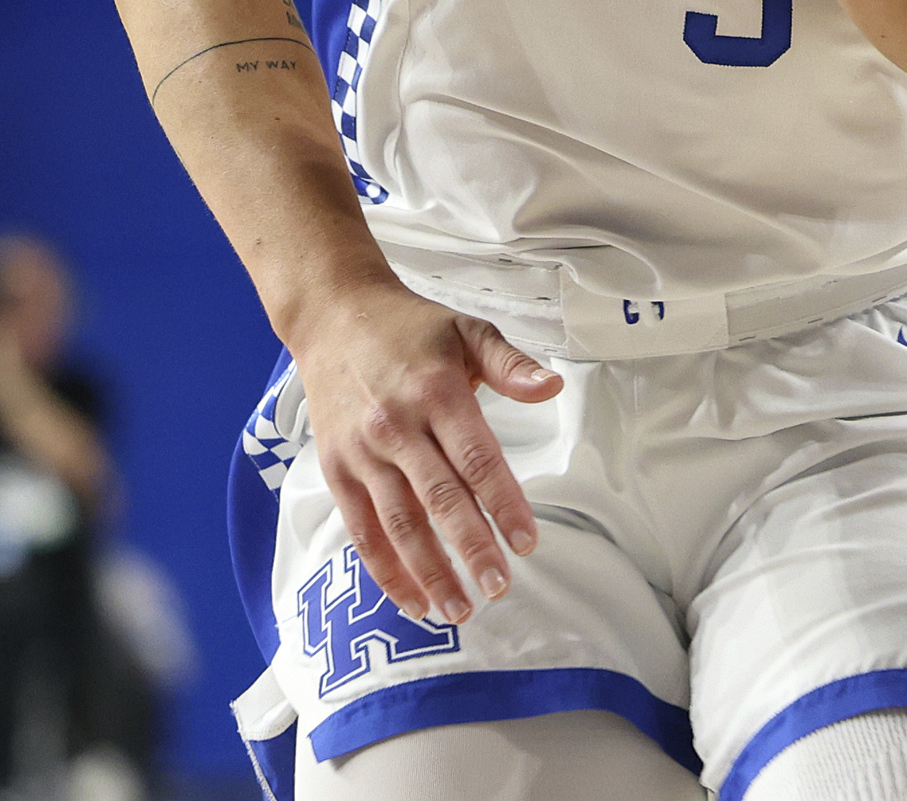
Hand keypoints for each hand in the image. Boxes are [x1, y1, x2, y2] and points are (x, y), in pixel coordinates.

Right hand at [286, 279, 559, 624]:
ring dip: (428, 571)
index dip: (503, 503)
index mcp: (437, 393)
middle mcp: (397, 428)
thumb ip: (511, 363)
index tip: (528, 541)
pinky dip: (385, 568)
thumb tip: (553, 386)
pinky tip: (411, 599)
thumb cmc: (412, 328)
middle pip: (439, 499)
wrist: (333, 318)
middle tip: (499, 588)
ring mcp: (362, 453)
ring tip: (458, 609)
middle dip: (470, 548)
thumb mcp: (468, 329)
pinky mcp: (336, 471)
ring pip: (398, 523)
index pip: (477, 459)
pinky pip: (361, 529)